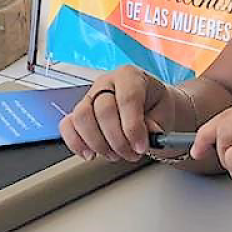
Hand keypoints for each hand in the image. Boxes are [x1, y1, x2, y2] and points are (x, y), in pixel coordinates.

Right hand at [59, 65, 181, 162]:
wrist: (150, 108)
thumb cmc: (155, 108)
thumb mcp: (163, 113)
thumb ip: (156, 124)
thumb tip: (148, 135)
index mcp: (129, 76)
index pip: (127, 99)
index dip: (133, 127)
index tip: (141, 147)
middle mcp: (106, 83)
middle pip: (103, 110)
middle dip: (117, 140)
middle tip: (131, 154)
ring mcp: (89, 96)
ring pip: (82, 118)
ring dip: (98, 144)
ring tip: (115, 155)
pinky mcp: (78, 112)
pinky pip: (67, 126)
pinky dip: (76, 143)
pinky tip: (90, 154)